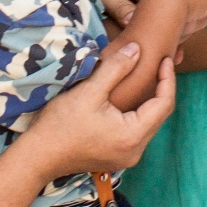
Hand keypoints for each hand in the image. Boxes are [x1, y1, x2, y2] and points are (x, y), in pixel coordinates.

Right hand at [23, 42, 176, 175]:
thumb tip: (136, 49)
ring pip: (148, 124)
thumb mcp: (89, 91)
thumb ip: (116, 68)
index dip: (167, 80)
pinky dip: (137, 114)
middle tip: (157, 66)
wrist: (38, 156)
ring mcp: (126, 157)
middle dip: (160, 90)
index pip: (164, 104)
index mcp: (133, 136)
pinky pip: (136, 133)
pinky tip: (128, 99)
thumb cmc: (60, 125)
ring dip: (148, 102)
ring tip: (145, 79)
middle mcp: (135, 151)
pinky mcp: (116, 158)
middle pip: (159, 116)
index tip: (165, 60)